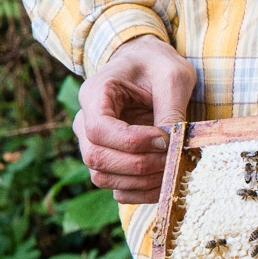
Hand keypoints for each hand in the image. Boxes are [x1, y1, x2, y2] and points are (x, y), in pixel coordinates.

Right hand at [73, 36, 195, 203]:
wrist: (147, 65)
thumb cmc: (157, 65)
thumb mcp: (172, 76)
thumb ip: (171, 108)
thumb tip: (172, 145)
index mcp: (95, 94)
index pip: (98, 129)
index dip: (132, 142)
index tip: (163, 139)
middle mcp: (85, 122)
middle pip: (97, 158)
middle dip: (140, 164)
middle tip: (173, 158)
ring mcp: (93, 145)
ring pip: (103, 177)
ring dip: (141, 181)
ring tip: (172, 168)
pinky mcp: (109, 162)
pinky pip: (116, 188)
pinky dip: (140, 193)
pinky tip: (165, 182)